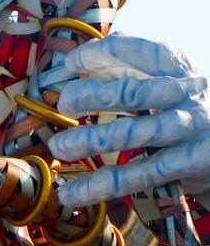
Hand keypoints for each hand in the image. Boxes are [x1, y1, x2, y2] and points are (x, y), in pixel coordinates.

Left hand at [49, 34, 209, 206]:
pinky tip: (71, 193)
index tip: (70, 63)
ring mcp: (186, 130)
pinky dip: (99, 186)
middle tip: (64, 103)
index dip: (100, 54)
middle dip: (93, 96)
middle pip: (134, 92)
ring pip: (133, 134)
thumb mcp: (162, 76)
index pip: (139, 51)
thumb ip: (125, 64)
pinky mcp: (184, 165)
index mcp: (177, 66)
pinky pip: (136, 176)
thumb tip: (76, 60)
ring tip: (59, 147)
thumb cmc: (180, 104)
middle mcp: (185, 94)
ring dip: (91, 141)